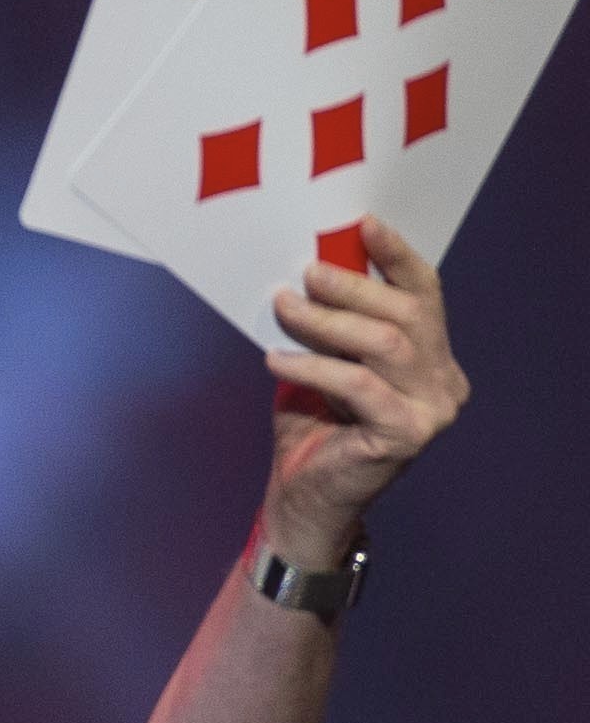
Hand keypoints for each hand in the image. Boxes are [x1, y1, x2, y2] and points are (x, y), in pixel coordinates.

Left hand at [263, 220, 467, 561]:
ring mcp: (433, 409)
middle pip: (406, 314)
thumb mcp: (323, 361)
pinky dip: (314, 366)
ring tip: (284, 309)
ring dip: (328, 322)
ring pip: (385, 344)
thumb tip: (308, 268)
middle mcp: (444, 380)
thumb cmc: (312, 427)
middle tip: (304, 274)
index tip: (364, 224)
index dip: (397, 257)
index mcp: (433, 357)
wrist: (305, 498)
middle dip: (352, 288)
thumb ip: (331, 323)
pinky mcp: (408, 435)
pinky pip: (359, 385)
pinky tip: (277, 359)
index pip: (424, 295)